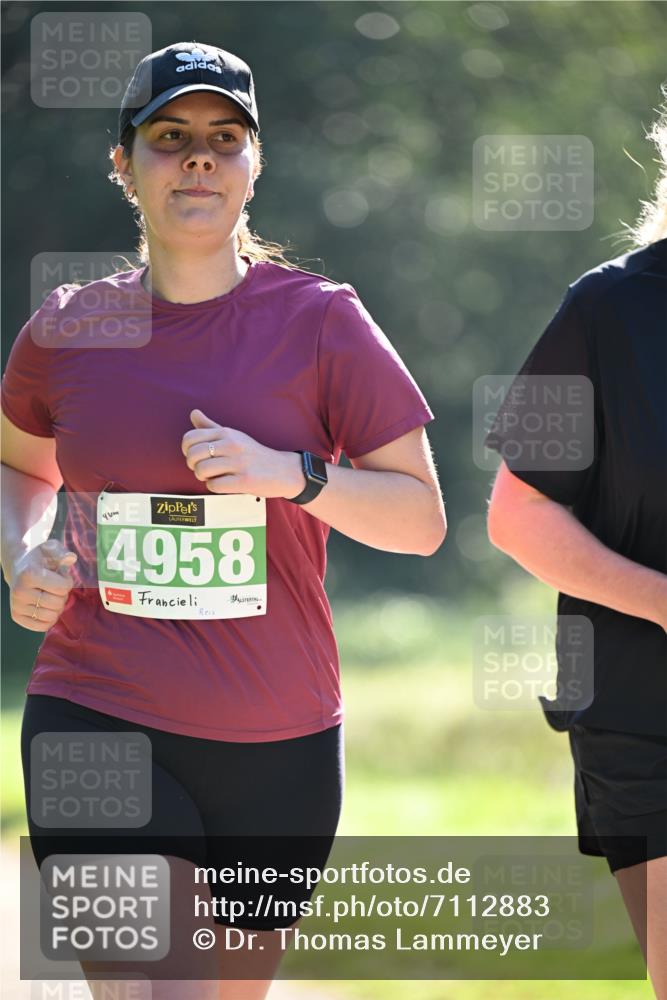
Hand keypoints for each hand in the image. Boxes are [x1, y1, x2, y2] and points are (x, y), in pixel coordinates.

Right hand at [8, 538, 77, 631]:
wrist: (19, 567)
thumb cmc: (39, 559)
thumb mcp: (50, 549)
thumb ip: (62, 552)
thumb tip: (71, 558)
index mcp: (29, 574)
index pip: (63, 587)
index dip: (67, 581)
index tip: (60, 575)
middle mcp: (19, 591)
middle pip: (58, 603)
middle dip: (62, 595)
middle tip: (55, 587)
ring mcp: (16, 605)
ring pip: (51, 616)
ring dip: (57, 607)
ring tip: (50, 595)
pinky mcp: (16, 616)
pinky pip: (42, 626)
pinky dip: (49, 619)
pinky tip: (46, 607)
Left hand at [181, 409, 304, 498]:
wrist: (283, 470)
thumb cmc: (253, 455)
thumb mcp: (234, 436)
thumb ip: (211, 427)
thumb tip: (193, 413)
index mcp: (227, 433)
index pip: (190, 438)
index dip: (187, 450)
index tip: (196, 456)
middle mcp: (232, 445)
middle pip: (193, 455)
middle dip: (193, 466)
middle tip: (204, 469)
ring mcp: (238, 463)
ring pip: (201, 470)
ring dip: (203, 478)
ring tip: (214, 477)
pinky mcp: (244, 481)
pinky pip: (214, 485)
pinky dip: (215, 487)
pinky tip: (224, 484)